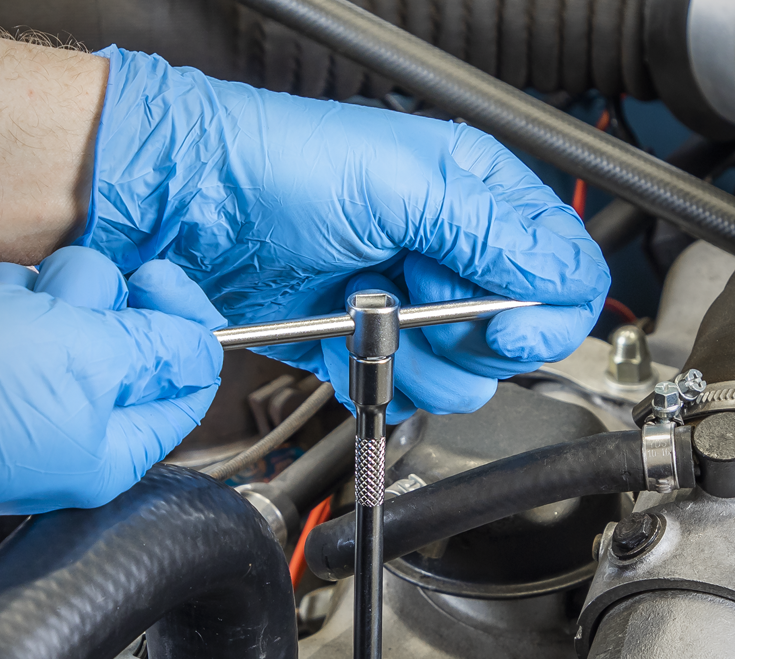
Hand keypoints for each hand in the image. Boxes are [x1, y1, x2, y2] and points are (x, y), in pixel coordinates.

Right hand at [0, 247, 224, 516]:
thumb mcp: (86, 364)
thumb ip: (158, 352)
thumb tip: (206, 350)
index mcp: (112, 449)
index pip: (187, 380)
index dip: (185, 322)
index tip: (161, 284)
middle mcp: (75, 422)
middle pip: (131, 335)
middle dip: (101, 304)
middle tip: (62, 314)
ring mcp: (26, 387)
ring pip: (73, 308)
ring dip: (45, 294)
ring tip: (5, 315)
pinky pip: (19, 304)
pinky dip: (3, 294)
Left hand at [83, 50, 608, 420]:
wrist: (196, 210)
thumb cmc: (285, 168)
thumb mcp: (405, 184)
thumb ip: (494, 236)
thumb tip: (560, 284)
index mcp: (481, 198)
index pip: (561, 275)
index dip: (544, 316)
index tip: (504, 330)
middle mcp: (453, 256)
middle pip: (513, 340)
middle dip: (463, 333)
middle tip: (414, 294)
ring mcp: (411, 307)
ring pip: (460, 378)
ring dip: (411, 357)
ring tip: (366, 309)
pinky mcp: (369, 347)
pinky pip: (403, 391)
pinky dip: (371, 375)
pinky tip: (339, 334)